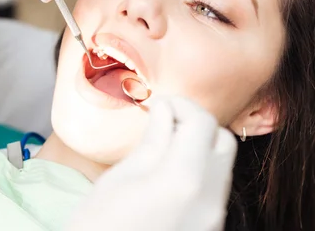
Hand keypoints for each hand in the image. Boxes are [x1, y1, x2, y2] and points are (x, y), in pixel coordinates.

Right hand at [67, 96, 237, 230]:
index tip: (158, 104)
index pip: (202, 122)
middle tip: (164, 121)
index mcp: (183, 179)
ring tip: (164, 145)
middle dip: (197, 124)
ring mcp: (213, 219)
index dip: (181, 104)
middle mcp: (209, 199)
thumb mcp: (121, 177)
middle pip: (223, 141)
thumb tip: (164, 110)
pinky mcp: (209, 229)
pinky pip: (214, 189)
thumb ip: (152, 140)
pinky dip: (198, 170)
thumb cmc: (99, 225)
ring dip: (199, 147)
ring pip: (222, 166)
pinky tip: (168, 172)